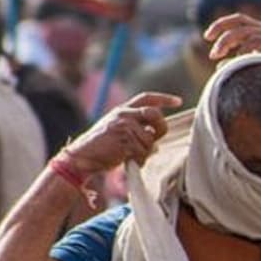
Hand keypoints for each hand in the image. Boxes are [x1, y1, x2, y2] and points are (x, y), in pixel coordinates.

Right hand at [62, 92, 180, 175]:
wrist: (81, 157)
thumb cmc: (99, 148)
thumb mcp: (115, 130)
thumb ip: (134, 130)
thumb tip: (156, 142)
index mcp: (122, 110)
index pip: (147, 98)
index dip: (164, 99)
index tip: (178, 101)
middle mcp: (124, 114)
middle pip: (155, 115)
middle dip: (161, 129)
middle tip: (155, 141)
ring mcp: (124, 126)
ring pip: (150, 140)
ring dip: (145, 152)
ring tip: (131, 157)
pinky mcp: (125, 140)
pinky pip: (143, 152)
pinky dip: (139, 161)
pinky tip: (127, 162)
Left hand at [204, 13, 260, 66]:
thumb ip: (242, 61)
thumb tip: (220, 66)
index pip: (238, 20)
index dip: (221, 24)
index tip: (207, 37)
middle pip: (238, 20)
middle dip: (219, 28)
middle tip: (208, 42)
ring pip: (244, 31)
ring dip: (226, 42)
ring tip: (216, 55)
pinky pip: (256, 42)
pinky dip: (243, 50)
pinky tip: (235, 59)